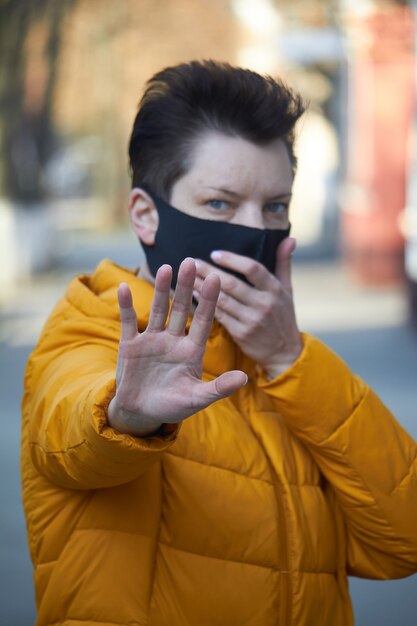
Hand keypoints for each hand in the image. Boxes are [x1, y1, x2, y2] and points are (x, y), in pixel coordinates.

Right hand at [108, 258, 247, 436]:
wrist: (141, 414)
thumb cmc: (173, 407)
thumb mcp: (197, 399)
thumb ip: (219, 388)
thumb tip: (245, 378)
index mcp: (192, 350)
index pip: (204, 321)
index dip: (209, 301)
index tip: (216, 278)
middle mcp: (173, 340)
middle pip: (181, 309)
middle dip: (186, 287)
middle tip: (191, 262)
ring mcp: (152, 340)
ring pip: (158, 310)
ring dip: (161, 290)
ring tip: (166, 268)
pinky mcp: (131, 344)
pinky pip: (128, 321)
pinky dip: (126, 306)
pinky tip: (124, 287)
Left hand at [193, 238, 301, 378]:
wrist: (285, 352)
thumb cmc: (283, 317)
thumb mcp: (288, 289)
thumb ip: (284, 263)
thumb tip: (290, 238)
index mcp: (275, 289)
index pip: (253, 269)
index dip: (232, 260)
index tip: (214, 254)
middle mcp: (264, 304)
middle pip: (231, 284)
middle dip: (208, 271)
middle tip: (191, 262)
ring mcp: (252, 320)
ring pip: (221, 300)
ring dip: (202, 287)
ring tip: (187, 277)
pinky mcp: (241, 334)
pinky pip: (219, 316)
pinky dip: (204, 305)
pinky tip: (193, 295)